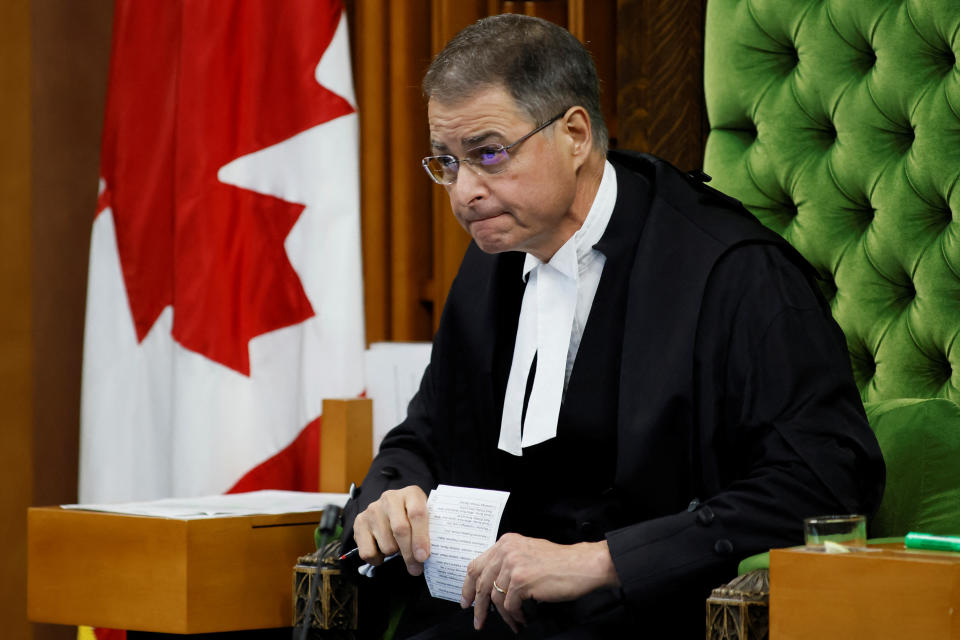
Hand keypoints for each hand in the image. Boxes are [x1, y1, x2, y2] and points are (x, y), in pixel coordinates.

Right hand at [352, 485, 429, 575]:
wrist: (390, 510)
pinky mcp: (359, 522)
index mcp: (411, 493)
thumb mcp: (425, 518)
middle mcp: (390, 498)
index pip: (417, 513)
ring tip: (397, 548)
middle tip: (416, 568)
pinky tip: (382, 551)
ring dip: (394, 554)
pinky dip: (377, 559)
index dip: (421, 537)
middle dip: (409, 554)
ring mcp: (373, 510)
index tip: (423, 556)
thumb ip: (428, 533)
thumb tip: (424, 558)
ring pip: (386, 545)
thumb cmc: (412, 518)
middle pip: (400, 530)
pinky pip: (368, 552)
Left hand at [461, 533, 619, 632]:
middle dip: (479, 606)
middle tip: (479, 621)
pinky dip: (515, 616)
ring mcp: (513, 565)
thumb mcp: (528, 552)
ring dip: (503, 616)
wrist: (582, 565)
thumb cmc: (560, 562)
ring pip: (496, 598)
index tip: (466, 601)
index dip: (468, 586)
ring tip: (513, 622)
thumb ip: (508, 562)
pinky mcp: (521, 580)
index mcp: (506, 542)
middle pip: (481, 583)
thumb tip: (491, 585)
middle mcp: (507, 550)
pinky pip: (510, 606)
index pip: (476, 565)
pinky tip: (523, 619)